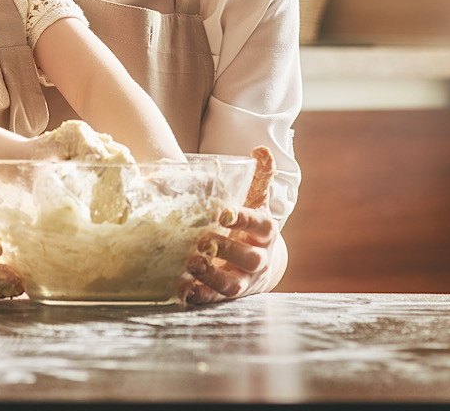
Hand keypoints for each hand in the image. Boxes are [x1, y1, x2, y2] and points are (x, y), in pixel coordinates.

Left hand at [180, 146, 283, 304]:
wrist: (262, 261)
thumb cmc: (253, 224)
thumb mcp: (257, 199)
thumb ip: (259, 176)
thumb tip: (260, 150)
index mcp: (266, 232)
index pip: (259, 225)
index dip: (243, 220)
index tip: (223, 213)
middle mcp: (259, 259)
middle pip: (249, 258)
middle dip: (228, 250)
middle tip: (203, 239)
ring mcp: (244, 280)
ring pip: (232, 284)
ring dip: (212, 276)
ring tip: (192, 264)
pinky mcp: (229, 295)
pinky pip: (216, 299)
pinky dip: (200, 296)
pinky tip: (183, 289)